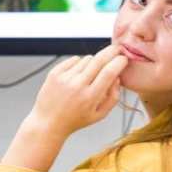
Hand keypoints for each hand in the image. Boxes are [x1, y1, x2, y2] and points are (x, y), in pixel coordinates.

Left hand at [0, 45, 127, 171]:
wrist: (48, 122)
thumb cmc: (75, 120)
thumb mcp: (99, 115)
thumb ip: (113, 97)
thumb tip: (117, 77)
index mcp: (90, 97)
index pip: (109, 72)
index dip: (119, 62)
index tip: (123, 59)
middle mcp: (77, 86)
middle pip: (99, 59)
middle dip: (111, 52)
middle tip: (117, 49)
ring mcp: (65, 78)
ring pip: (87, 59)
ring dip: (93, 63)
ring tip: (88, 76)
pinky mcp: (55, 73)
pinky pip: (74, 59)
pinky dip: (79, 63)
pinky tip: (77, 75)